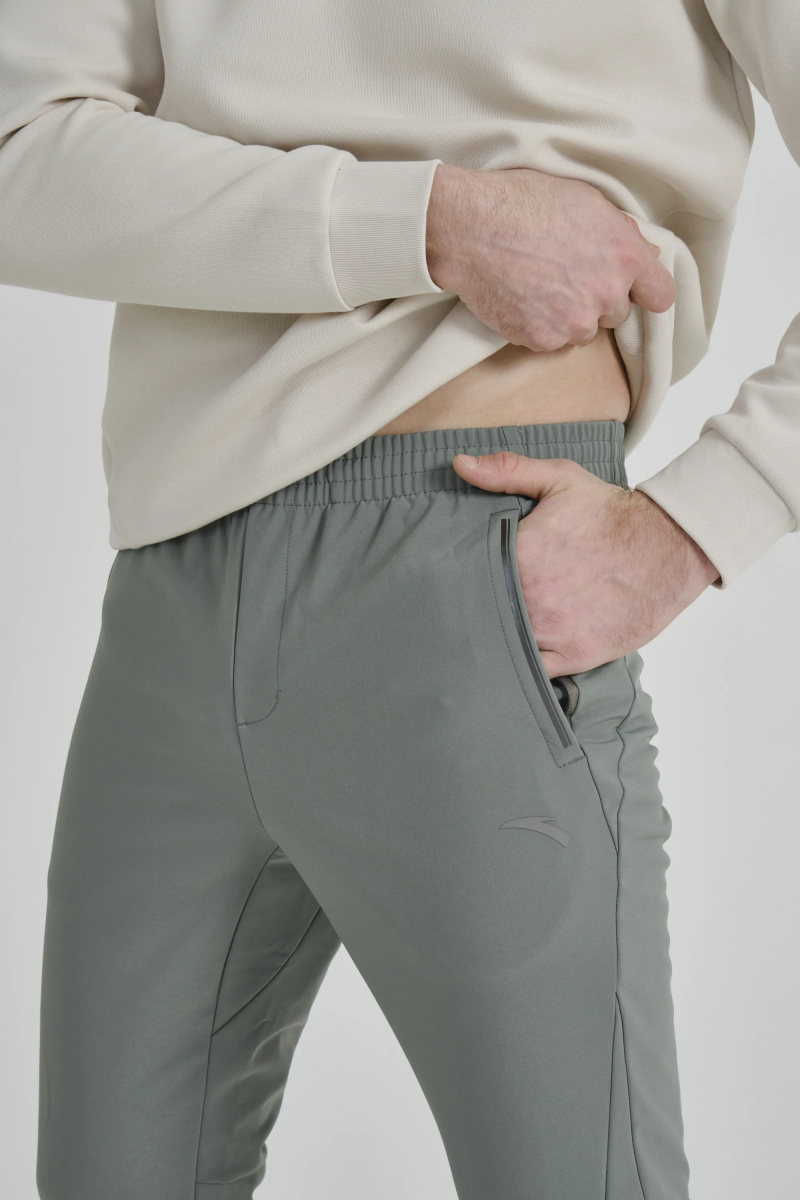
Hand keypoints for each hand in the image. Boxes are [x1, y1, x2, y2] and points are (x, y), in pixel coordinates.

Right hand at [425, 163, 675, 350]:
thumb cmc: (522, 204)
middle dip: (597, 300)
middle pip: (616, 314)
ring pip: (583, 331)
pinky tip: (522, 298)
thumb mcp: (584, 200)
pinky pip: (552, 341)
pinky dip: (539, 326)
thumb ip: (621, 233)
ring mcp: (575, 321)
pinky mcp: (544, 340)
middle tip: (564, 275)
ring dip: (568, 316)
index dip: (646, 293)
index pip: (660, 295)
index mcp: (625, 255)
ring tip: (538, 285)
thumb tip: (644, 254)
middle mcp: (606, 293)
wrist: (470, 228)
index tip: (635, 292)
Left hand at [452, 451, 720, 677]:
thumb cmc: (613, 514)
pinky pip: (534, 670)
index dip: (459, 578)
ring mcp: (554, 631)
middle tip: (464, 607)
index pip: (469, 575)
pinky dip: (522, 664)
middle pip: (484, 612)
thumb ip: (507, 471)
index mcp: (521, 556)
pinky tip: (515, 654)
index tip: (454, 578)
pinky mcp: (576, 655)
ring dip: (495, 638)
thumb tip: (460, 464)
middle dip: (474, 608)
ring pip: (505, 643)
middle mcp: (533, 598)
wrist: (672, 546)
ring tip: (486, 631)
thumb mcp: (560, 479)